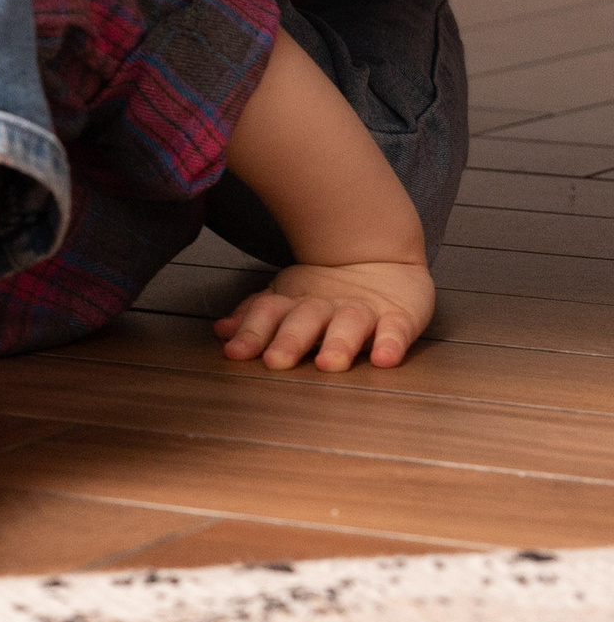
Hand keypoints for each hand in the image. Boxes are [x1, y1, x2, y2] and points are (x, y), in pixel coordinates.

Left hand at [214, 260, 434, 371]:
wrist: (380, 259)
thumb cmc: (324, 293)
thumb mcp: (286, 301)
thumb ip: (254, 318)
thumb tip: (221, 332)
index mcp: (294, 302)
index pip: (268, 313)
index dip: (250, 331)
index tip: (234, 353)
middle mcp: (325, 305)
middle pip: (305, 319)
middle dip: (289, 340)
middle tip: (275, 361)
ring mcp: (363, 310)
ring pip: (350, 323)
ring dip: (338, 343)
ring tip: (329, 363)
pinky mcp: (399, 315)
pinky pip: (396, 328)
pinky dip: (391, 343)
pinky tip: (385, 358)